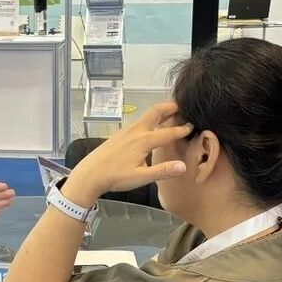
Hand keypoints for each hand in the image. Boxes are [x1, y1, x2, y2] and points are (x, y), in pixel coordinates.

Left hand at [65, 102, 191, 203]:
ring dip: (160, 112)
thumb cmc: (115, 177)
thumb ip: (163, 171)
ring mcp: (126, 131)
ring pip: (146, 116)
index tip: (192, 126)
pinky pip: (138, 122)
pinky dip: (149, 119)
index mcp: (143, 141)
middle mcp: (135, 131)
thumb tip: (182, 166)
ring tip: (170, 112)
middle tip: (183, 104)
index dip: (181, 129)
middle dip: (170, 106)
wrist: (89, 174)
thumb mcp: (141, 177)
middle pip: (155, 112)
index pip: (168, 132)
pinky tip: (150, 127)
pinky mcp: (119, 135)